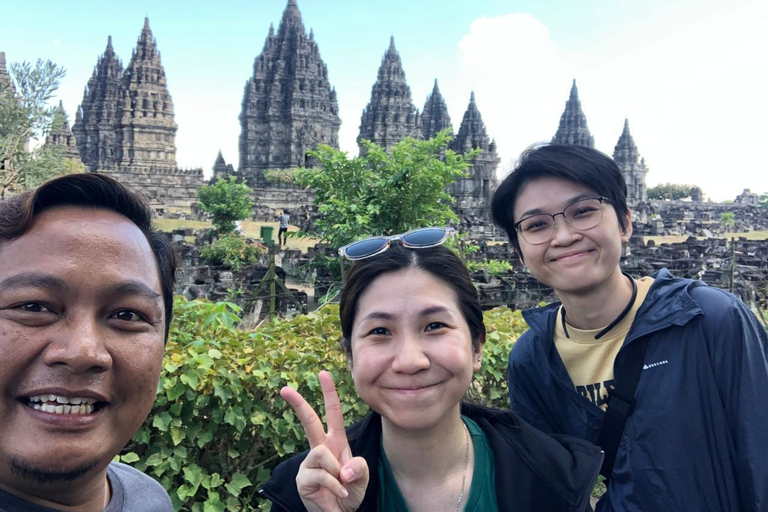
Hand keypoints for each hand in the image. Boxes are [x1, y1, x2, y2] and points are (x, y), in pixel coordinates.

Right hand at [281, 371, 368, 511]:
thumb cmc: (350, 491)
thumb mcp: (362, 476)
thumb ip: (359, 467)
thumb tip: (342, 468)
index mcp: (336, 442)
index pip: (333, 413)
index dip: (329, 392)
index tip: (323, 373)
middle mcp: (321, 449)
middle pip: (309, 422)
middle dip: (298, 404)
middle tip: (284, 388)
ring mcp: (310, 464)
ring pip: (321, 453)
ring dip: (336, 471)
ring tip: (341, 484)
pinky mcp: (303, 479)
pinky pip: (321, 476)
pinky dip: (336, 487)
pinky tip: (339, 495)